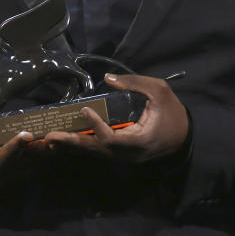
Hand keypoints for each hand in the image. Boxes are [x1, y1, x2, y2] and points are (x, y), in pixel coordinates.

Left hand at [44, 73, 189, 162]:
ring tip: (49, 140)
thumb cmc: (173, 111)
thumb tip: (107, 78)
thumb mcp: (159, 90)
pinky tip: (65, 141)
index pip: (112, 139)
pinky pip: (99, 150)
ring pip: (95, 153)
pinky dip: (82, 145)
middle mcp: (129, 154)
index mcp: (140, 140)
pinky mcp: (121, 155)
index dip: (96, 126)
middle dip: (72, 143)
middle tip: (50, 136)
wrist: (185, 136)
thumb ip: (134, 83)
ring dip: (72, 146)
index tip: (85, 110)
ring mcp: (125, 157)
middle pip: (96, 151)